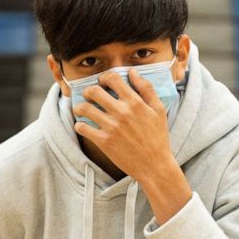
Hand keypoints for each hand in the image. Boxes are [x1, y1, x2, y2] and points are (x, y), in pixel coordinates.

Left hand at [72, 67, 173, 182]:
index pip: (112, 78)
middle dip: (88, 91)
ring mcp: (111, 127)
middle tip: (89, 96)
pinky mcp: (104, 142)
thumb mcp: (158, 110)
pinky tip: (84, 126)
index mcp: (135, 102)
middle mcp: (122, 112)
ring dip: (80, 107)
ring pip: (84, 108)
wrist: (155, 166)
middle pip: (94, 91)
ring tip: (83, 110)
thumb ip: (146, 89)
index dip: (104, 77)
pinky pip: (82, 128)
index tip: (103, 83)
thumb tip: (133, 72)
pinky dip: (79, 126)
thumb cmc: (158, 137)